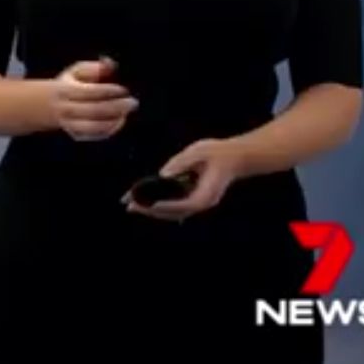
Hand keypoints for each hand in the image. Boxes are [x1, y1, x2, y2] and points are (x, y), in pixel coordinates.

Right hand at [50, 56, 138, 140]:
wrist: (50, 107)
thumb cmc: (71, 85)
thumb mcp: (78, 71)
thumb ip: (96, 67)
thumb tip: (110, 63)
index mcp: (65, 90)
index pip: (89, 92)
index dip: (108, 91)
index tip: (124, 90)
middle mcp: (65, 109)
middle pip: (93, 110)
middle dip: (116, 107)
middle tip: (133, 103)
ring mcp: (70, 124)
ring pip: (94, 127)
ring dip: (114, 121)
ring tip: (125, 113)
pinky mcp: (77, 135)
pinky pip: (96, 135)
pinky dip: (110, 129)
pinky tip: (120, 120)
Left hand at [121, 138, 246, 222]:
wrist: (235, 156)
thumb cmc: (217, 152)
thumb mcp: (199, 151)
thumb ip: (181, 162)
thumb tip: (163, 174)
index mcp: (205, 195)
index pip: (182, 205)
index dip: (163, 206)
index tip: (147, 204)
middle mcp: (202, 204)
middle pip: (174, 212)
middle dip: (150, 210)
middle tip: (128, 206)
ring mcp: (199, 203)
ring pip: (173, 212)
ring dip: (152, 210)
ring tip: (131, 205)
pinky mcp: (195, 199)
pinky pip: (175, 206)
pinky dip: (160, 205)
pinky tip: (145, 203)